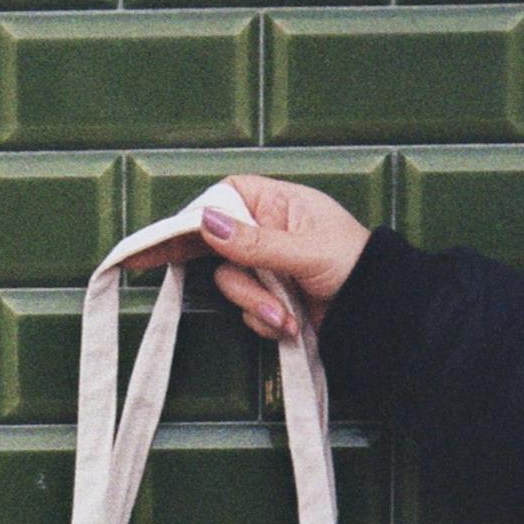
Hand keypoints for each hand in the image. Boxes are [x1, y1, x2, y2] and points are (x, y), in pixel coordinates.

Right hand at [130, 175, 369, 339]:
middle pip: (214, 241)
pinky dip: (265, 320)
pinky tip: (292, 324)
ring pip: (230, 282)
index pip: (224, 198)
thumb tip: (206, 223)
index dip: (194, 214)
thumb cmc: (356, 268)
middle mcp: (268, 232)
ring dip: (254, 303)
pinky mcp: (271, 300)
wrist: (382, 316)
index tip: (164, 233)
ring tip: (285, 317)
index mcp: (279, 205)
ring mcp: (268, 267)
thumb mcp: (303, 251)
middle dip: (198, 260)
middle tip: (140, 262)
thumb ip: (252, 242)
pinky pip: (246, 309)